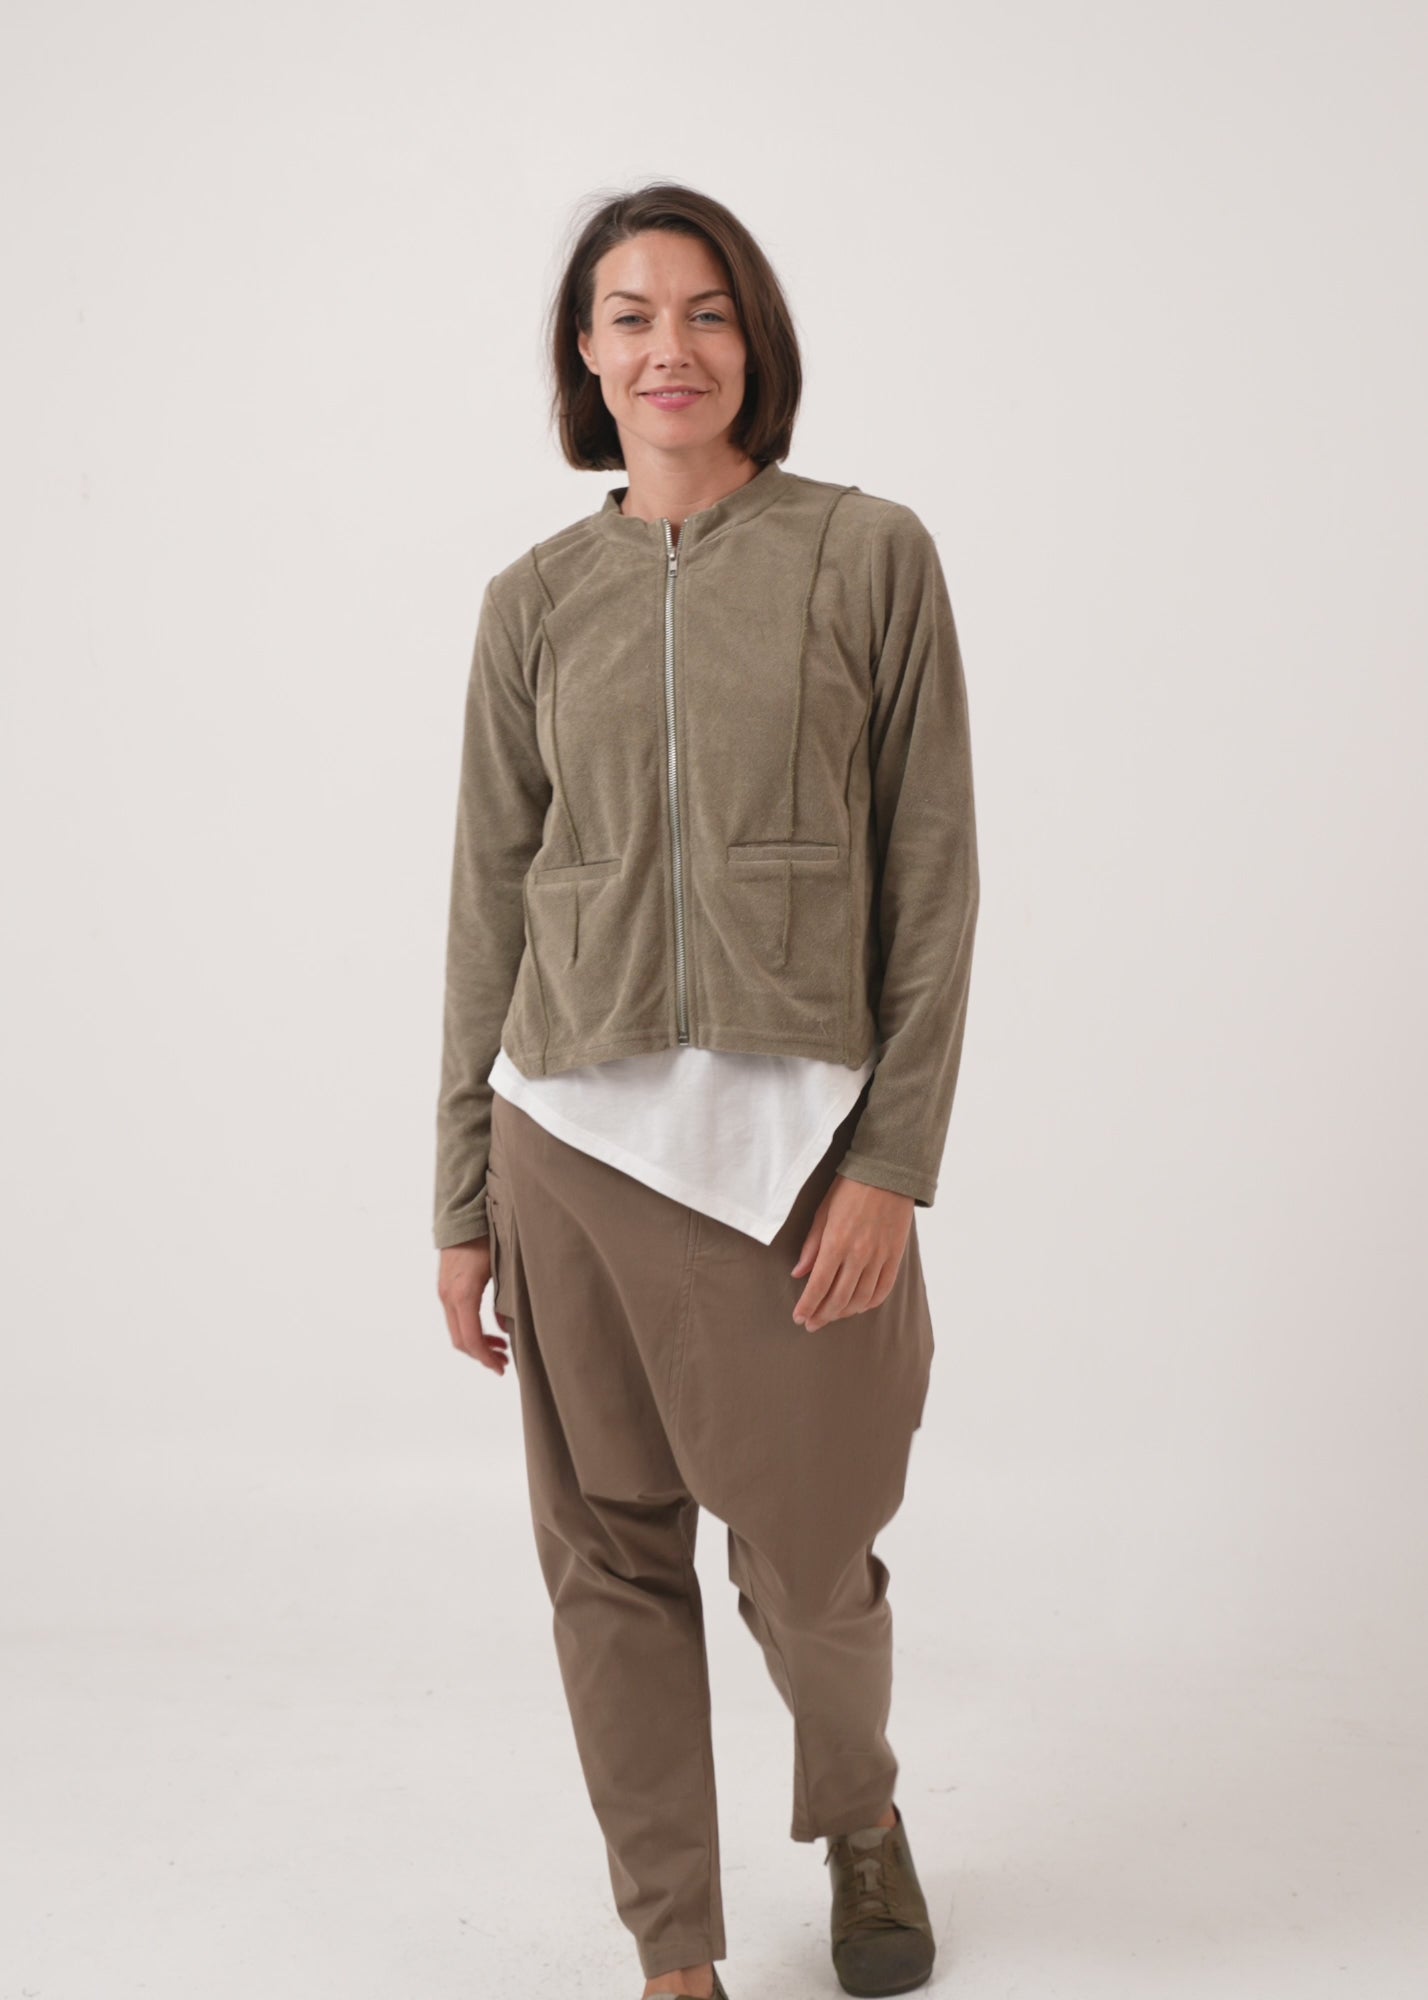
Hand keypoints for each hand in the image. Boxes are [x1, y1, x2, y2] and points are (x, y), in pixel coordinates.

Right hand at [438, 1238, 511, 1373]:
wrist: (465, 1210)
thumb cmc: (488, 1235)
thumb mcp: (503, 1268)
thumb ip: (506, 1300)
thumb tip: (508, 1330)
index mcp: (463, 1294)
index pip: (470, 1339)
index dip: (485, 1358)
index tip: (501, 1368)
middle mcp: (448, 1295)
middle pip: (460, 1340)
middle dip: (482, 1355)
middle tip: (504, 1363)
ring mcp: (444, 1290)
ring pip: (457, 1329)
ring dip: (477, 1343)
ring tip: (501, 1348)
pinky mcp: (446, 1285)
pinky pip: (456, 1316)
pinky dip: (471, 1328)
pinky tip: (491, 1329)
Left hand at [789, 1172, 913, 1330]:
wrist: (887, 1173)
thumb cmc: (849, 1188)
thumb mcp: (822, 1212)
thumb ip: (811, 1246)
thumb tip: (798, 1273)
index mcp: (836, 1243)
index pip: (818, 1286)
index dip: (807, 1306)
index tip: (799, 1317)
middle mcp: (858, 1255)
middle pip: (838, 1298)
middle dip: (822, 1315)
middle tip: (812, 1324)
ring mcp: (879, 1257)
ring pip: (861, 1299)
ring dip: (844, 1313)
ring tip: (832, 1316)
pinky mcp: (895, 1256)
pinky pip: (883, 1289)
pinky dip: (869, 1303)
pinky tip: (858, 1307)